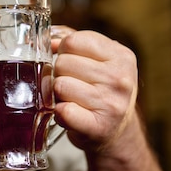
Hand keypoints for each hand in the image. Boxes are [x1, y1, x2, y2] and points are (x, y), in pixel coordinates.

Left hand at [51, 27, 140, 157]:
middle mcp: (120, 79)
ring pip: (60, 85)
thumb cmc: (101, 91)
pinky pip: (63, 111)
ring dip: (57, 94)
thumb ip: (73, 43)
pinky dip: (59, 112)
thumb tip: (49, 39)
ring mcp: (111, 103)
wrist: (116, 131)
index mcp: (121, 56)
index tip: (70, 62)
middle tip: (71, 85)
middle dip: (59, 73)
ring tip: (70, 99)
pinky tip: (68, 113)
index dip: (63, 51)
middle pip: (63, 63)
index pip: (73, 41)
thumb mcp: (98, 61)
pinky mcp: (99, 127)